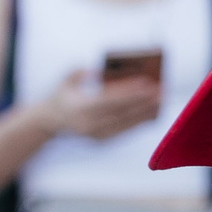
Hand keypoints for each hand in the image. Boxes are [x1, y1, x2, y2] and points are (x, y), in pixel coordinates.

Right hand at [45, 69, 160, 140]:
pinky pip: (123, 131)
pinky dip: (138, 123)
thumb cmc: (62, 95)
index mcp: (79, 108)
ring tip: (161, 102)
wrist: (50, 123)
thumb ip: (81, 72)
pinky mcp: (101, 141)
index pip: (110, 99)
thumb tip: (101, 70)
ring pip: (125, 124)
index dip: (129, 92)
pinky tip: (151, 114)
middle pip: (121, 112)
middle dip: (143, 102)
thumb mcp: (66, 80)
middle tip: (161, 91)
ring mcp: (95, 135)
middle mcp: (88, 124)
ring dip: (145, 113)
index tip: (147, 83)